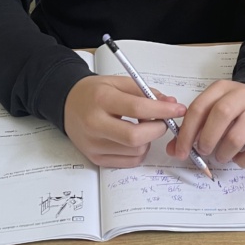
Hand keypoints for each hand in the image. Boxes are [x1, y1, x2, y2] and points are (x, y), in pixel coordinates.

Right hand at [64, 75, 186, 167]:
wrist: (67, 104)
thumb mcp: (118, 82)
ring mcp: (94, 144)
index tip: (178, 109)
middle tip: (161, 121)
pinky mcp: (95, 158)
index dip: (162, 111)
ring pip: (136, 151)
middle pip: (136, 137)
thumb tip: (170, 104)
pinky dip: (138, 151)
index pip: (137, 108)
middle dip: (157, 130)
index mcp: (101, 100)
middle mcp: (95, 124)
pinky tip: (132, 138)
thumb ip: (145, 92)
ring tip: (141, 126)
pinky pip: (129, 162)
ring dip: (147, 140)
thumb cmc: (94, 92)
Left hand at [166, 80, 244, 167]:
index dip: (186, 133)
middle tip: (204, 151)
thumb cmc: (237, 107)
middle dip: (207, 140)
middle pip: (220, 116)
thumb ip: (193, 127)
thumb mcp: (214, 107)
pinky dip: (242, 161)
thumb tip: (174, 150)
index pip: (199, 108)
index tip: (180, 151)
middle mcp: (243, 95)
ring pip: (236, 138)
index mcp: (222, 88)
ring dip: (223, 153)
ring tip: (221, 155)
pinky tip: (238, 157)